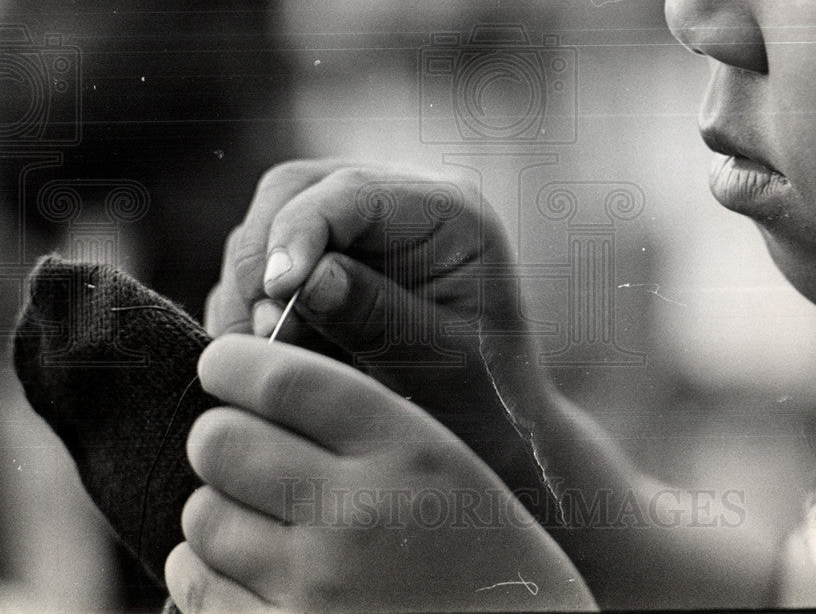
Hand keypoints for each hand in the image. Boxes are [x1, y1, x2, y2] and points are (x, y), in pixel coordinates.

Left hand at [165, 335, 594, 611]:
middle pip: (224, 442)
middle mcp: (358, 516)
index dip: (235, 362)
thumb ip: (366, 425)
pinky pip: (194, 584)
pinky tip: (249, 567)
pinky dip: (204, 568)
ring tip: (259, 516)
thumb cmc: (485, 559)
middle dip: (219, 435)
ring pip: (203, 515)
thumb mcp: (450, 467)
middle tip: (237, 444)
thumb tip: (255, 392)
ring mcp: (315, 589)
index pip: (285, 381)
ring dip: (216, 505)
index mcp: (411, 454)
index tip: (222, 363)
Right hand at [205, 162, 554, 514]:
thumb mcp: (442, 362)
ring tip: (272, 353)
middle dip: (262, 259)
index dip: (302, 230)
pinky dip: (246, 311)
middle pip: (293, 191)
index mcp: (446, 212)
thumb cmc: (482, 396)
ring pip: (264, 227)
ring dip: (250, 292)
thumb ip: (378, 317)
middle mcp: (394, 205)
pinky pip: (257, 270)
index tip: (276, 292)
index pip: (354, 191)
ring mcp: (353, 231)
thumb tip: (304, 280)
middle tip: (262, 332)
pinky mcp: (320, 265)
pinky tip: (270, 355)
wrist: (489, 431)